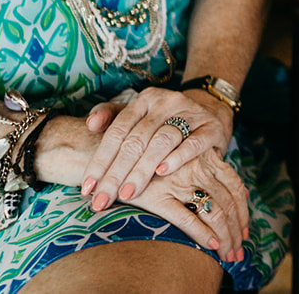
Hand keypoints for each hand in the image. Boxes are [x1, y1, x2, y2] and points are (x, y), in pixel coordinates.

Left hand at [81, 87, 232, 211]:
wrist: (211, 110)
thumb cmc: (165, 121)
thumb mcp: (138, 115)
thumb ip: (112, 117)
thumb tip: (90, 124)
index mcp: (144, 99)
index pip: (117, 131)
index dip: (100, 160)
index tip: (87, 188)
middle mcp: (167, 102)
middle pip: (137, 139)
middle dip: (117, 173)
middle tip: (103, 199)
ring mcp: (191, 113)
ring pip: (162, 141)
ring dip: (142, 170)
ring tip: (127, 193)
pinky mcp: (211, 127)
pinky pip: (194, 142)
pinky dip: (177, 157)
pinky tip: (162, 171)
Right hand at [130, 147, 251, 262]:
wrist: (116, 155)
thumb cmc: (155, 160)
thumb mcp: (190, 158)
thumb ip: (214, 172)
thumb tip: (243, 194)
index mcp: (207, 157)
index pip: (235, 186)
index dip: (243, 211)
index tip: (245, 231)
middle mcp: (197, 167)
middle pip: (228, 203)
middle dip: (236, 231)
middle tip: (238, 250)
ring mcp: (178, 182)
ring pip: (213, 212)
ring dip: (225, 236)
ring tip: (228, 254)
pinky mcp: (158, 197)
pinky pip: (187, 219)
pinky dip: (203, 234)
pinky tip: (211, 246)